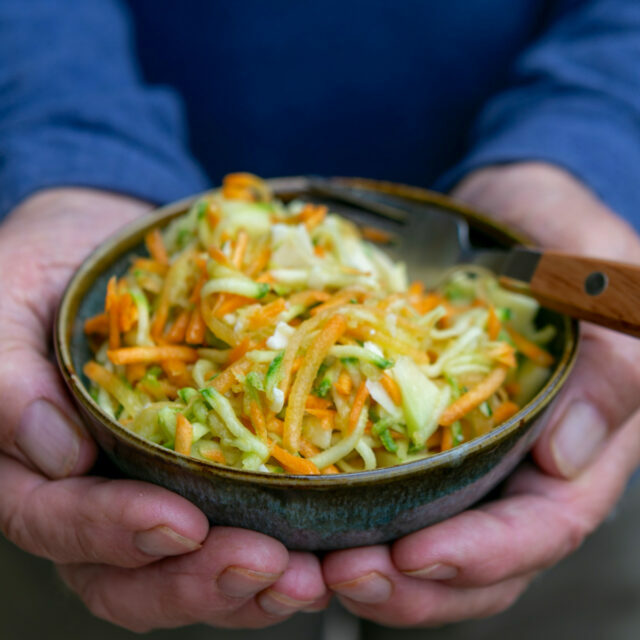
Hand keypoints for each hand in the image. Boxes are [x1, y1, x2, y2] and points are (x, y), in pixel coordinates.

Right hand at [0, 189, 325, 630]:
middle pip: (136, 576)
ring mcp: (160, 484)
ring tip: (314, 576)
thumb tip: (59, 451)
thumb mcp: (7, 311)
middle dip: (202, 580)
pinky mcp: (214, 467)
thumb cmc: (45, 277)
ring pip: (196, 565)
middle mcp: (100, 493)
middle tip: (271, 568)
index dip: (117, 534)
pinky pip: (246, 519)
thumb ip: (9, 379)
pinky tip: (335, 546)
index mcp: (38, 469)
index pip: (63, 525)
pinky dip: (292, 542)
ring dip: (256, 583)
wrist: (103, 254)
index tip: (179, 524)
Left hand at [322, 163, 639, 625]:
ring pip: (435, 536)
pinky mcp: (425, 429)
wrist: (506, 212)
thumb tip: (566, 458)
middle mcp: (525, 462)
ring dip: (381, 566)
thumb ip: (612, 367)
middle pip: (483, 558)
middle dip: (417, 583)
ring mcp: (472, 449)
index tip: (415, 556)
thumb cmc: (560, 237)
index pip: (545, 526)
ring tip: (319, 566)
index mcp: (581, 444)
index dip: (485, 555)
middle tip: (344, 576)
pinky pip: (396, 486)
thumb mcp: (604, 285)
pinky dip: (358, 513)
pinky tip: (315, 519)